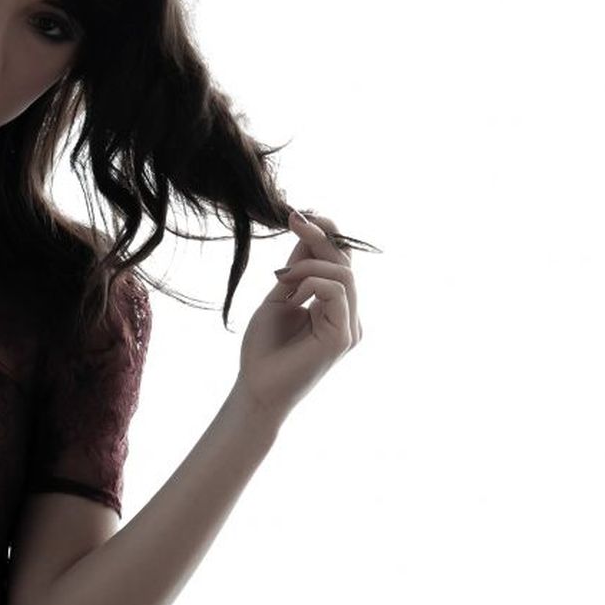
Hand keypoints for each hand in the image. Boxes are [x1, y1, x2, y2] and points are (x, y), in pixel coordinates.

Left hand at [235, 207, 362, 426]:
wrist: (254, 390)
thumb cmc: (262, 351)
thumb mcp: (279, 298)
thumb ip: (297, 269)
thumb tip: (308, 231)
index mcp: (335, 308)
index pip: (339, 262)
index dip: (325, 234)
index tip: (299, 214)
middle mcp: (348, 316)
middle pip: (345, 262)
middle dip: (320, 235)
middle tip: (294, 218)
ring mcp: (350, 327)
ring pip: (344, 274)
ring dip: (310, 263)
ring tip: (281, 275)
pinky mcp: (344, 337)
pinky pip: (337, 291)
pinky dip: (312, 282)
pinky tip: (290, 293)